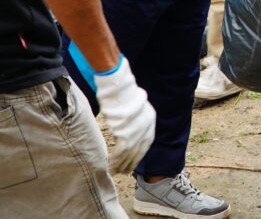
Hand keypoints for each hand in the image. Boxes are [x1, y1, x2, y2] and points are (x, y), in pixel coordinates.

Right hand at [93, 56, 155, 173]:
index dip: (139, 154)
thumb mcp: (134, 107)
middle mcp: (146, 127)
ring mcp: (137, 132)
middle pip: (139, 150)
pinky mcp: (126, 135)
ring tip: (114, 172)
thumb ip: (134, 119)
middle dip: (131, 163)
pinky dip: (115, 161)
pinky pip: (121, 153)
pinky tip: (110, 167)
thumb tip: (127, 127)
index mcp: (150, 119)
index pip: (147, 142)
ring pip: (129, 154)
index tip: (133, 162)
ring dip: (121, 165)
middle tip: (123, 172)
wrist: (118, 88)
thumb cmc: (121, 94)